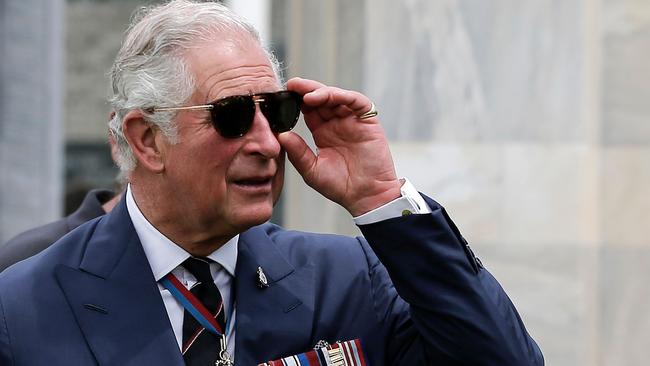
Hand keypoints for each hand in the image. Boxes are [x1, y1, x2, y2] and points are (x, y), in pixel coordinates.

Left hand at [278, 77, 400, 216]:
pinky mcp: (368, 121)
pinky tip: (330, 97)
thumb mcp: (312, 170)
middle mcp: (337, 123)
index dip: (296, 101)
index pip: (308, 110)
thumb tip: (280, 135)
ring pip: (337, 96)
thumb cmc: (341, 186)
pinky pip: (357, 102)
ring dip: (322, 92)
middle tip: (292, 86)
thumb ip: (297, 152)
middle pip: (321, 98)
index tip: (283, 96)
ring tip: (308, 96)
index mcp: (322, 132)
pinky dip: (344, 96)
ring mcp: (353, 121)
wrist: (366, 197)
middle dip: (306, 90)